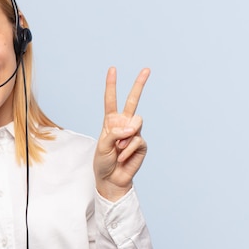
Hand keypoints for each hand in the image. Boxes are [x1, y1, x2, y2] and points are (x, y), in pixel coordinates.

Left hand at [94, 67, 149, 200]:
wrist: (111, 179)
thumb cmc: (103, 161)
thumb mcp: (102, 146)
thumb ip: (114, 133)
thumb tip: (133, 127)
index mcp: (110, 121)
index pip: (111, 100)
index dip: (111, 85)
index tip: (112, 69)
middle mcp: (123, 124)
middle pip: (133, 101)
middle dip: (139, 84)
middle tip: (147, 69)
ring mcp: (134, 133)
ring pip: (136, 122)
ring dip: (124, 138)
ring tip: (118, 149)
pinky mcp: (142, 143)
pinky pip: (136, 140)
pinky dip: (127, 150)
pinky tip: (122, 157)